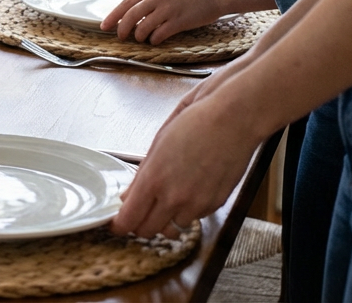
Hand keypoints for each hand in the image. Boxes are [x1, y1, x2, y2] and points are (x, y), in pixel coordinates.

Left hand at [100, 0, 225, 43]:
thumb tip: (135, 12)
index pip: (126, 2)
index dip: (113, 15)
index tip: (105, 25)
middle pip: (130, 16)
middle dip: (122, 29)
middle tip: (120, 37)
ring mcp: (168, 9)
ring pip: (143, 27)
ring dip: (139, 36)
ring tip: (141, 38)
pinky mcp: (179, 21)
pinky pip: (159, 34)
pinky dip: (154, 40)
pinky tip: (155, 40)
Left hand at [111, 93, 264, 238]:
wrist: (233, 120)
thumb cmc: (195, 123)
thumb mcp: (157, 146)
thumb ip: (142, 176)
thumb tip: (130, 196)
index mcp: (153, 180)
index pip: (129, 220)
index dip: (120, 225)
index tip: (117, 223)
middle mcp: (174, 197)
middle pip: (148, 231)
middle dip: (141, 225)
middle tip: (139, 213)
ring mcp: (197, 203)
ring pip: (173, 228)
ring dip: (167, 220)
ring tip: (167, 201)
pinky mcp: (216, 203)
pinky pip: (196, 216)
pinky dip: (190, 210)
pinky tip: (190, 191)